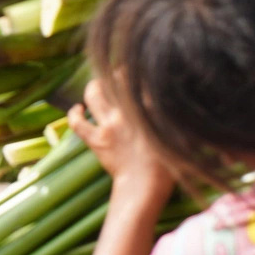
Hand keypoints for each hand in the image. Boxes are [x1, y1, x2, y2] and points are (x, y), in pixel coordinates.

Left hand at [70, 77, 174, 200]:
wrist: (147, 185)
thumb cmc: (168, 161)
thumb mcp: (180, 131)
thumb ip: (172, 110)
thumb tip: (175, 95)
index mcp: (151, 105)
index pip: (139, 76)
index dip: (137, 70)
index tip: (137, 70)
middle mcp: (128, 110)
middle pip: (115, 78)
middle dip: (115, 74)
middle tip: (117, 76)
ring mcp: (110, 124)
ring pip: (93, 93)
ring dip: (93, 88)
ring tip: (96, 88)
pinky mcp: (96, 140)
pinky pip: (77, 122)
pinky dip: (74, 113)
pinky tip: (78, 109)